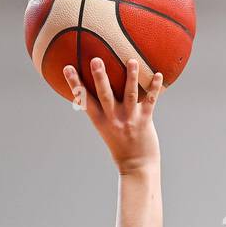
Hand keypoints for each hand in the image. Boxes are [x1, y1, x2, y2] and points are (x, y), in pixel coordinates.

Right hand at [63, 57, 162, 174]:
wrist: (137, 167)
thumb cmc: (121, 146)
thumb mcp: (107, 129)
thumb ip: (103, 111)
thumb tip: (100, 88)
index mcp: (100, 121)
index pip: (84, 100)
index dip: (75, 84)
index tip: (67, 68)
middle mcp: (113, 119)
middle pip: (105, 95)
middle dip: (100, 77)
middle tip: (95, 60)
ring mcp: (129, 120)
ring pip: (129, 95)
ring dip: (131, 77)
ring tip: (132, 61)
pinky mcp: (145, 121)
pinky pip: (150, 101)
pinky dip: (154, 88)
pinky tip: (158, 75)